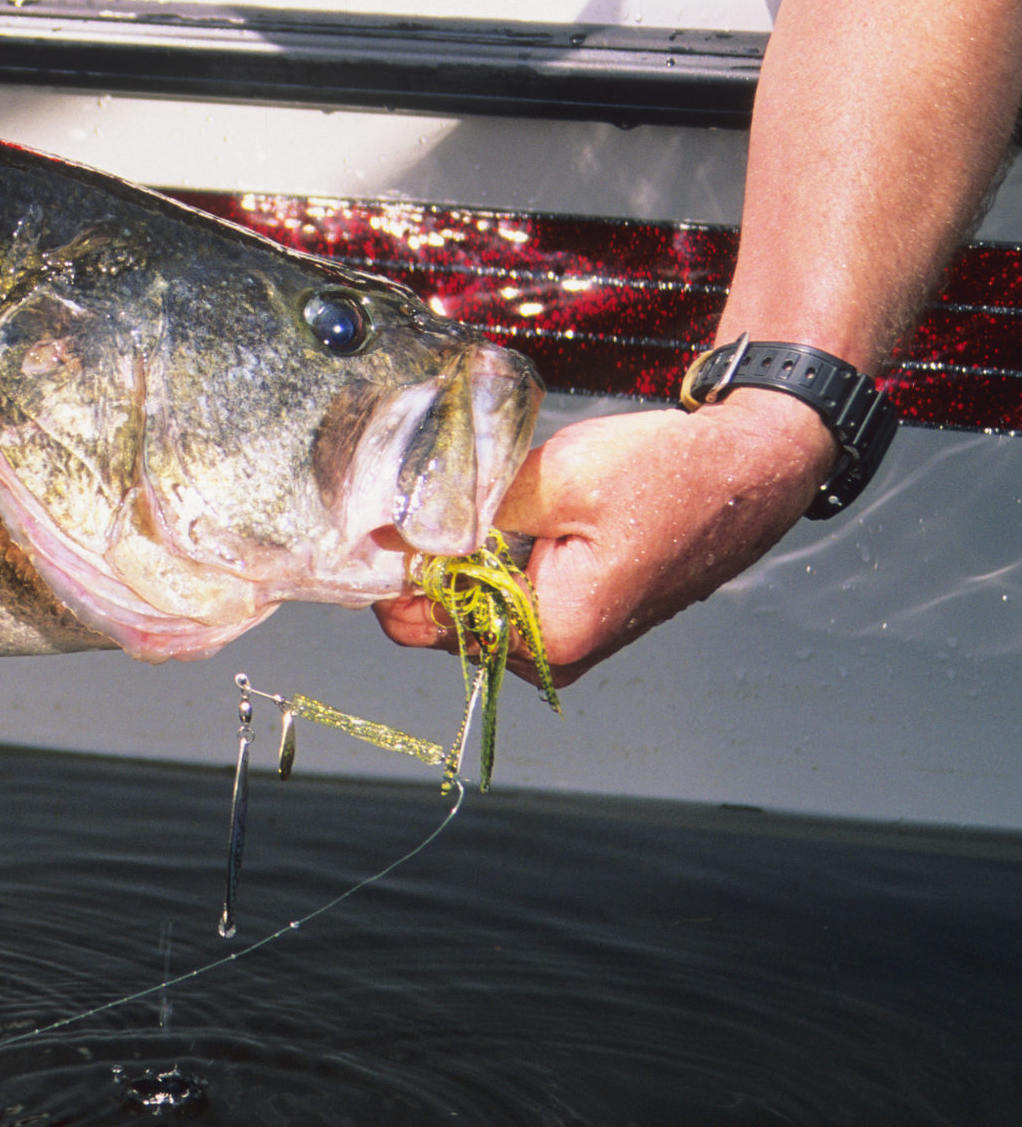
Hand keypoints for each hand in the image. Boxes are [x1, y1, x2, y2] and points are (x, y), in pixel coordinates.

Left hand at [373, 389, 834, 684]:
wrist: (750, 470)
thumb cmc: (668, 475)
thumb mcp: (556, 478)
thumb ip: (469, 512)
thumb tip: (391, 531)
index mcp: (551, 636)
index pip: (421, 626)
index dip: (390, 574)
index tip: (377, 523)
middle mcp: (558, 656)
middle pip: (444, 621)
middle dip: (425, 566)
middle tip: (420, 501)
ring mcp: (570, 642)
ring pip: (474, 607)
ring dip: (460, 560)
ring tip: (470, 504)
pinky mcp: (580, 618)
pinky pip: (507, 596)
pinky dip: (492, 561)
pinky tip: (502, 519)